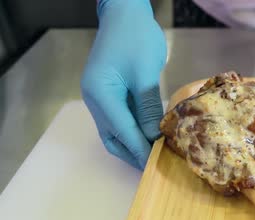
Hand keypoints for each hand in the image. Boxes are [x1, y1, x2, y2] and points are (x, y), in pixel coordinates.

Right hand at [81, 0, 166, 168]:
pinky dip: (135, 132)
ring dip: (134, 145)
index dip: (140, 150)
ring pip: (116, 132)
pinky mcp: (111, 94)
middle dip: (134, 154)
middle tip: (157, 167)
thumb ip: (148, 107)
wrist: (126, 14)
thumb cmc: (136, 38)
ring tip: (156, 158)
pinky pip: (121, 120)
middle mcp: (96, 99)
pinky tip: (151, 138)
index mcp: (100, 93)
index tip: (156, 166)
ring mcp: (101, 97)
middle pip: (114, 137)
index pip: (122, 131)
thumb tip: (154, 137)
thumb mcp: (145, 74)